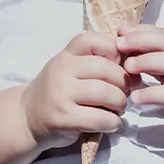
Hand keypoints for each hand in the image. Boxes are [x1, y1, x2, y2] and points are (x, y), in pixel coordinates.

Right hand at [21, 32, 128, 149]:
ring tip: (118, 109)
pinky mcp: (64, 118)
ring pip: (105, 93)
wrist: (28, 117)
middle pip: (105, 69)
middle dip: (123, 83)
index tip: (118, 65)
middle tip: (123, 93)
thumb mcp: (70, 70)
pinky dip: (113, 123)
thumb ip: (96, 64)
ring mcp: (61, 95)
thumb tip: (135, 71)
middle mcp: (61, 71)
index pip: (93, 40)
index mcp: (66, 56)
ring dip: (120, 103)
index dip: (113, 50)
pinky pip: (100, 118)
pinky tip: (111, 123)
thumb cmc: (58, 93)